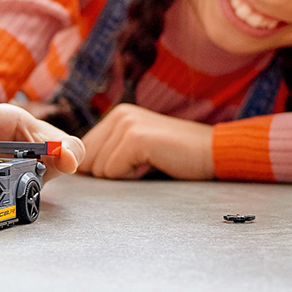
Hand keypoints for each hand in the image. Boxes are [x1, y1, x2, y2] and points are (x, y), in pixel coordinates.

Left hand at [79, 104, 213, 179]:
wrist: (213, 151)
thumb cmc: (177, 155)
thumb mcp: (137, 148)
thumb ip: (109, 151)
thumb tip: (79, 168)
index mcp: (116, 115)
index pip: (84, 149)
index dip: (102, 166)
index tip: (132, 163)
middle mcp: (118, 114)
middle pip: (89, 160)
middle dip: (113, 171)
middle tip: (143, 162)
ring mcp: (126, 124)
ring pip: (100, 169)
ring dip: (125, 174)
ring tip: (150, 161)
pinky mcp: (135, 138)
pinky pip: (114, 172)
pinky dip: (132, 176)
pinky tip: (153, 164)